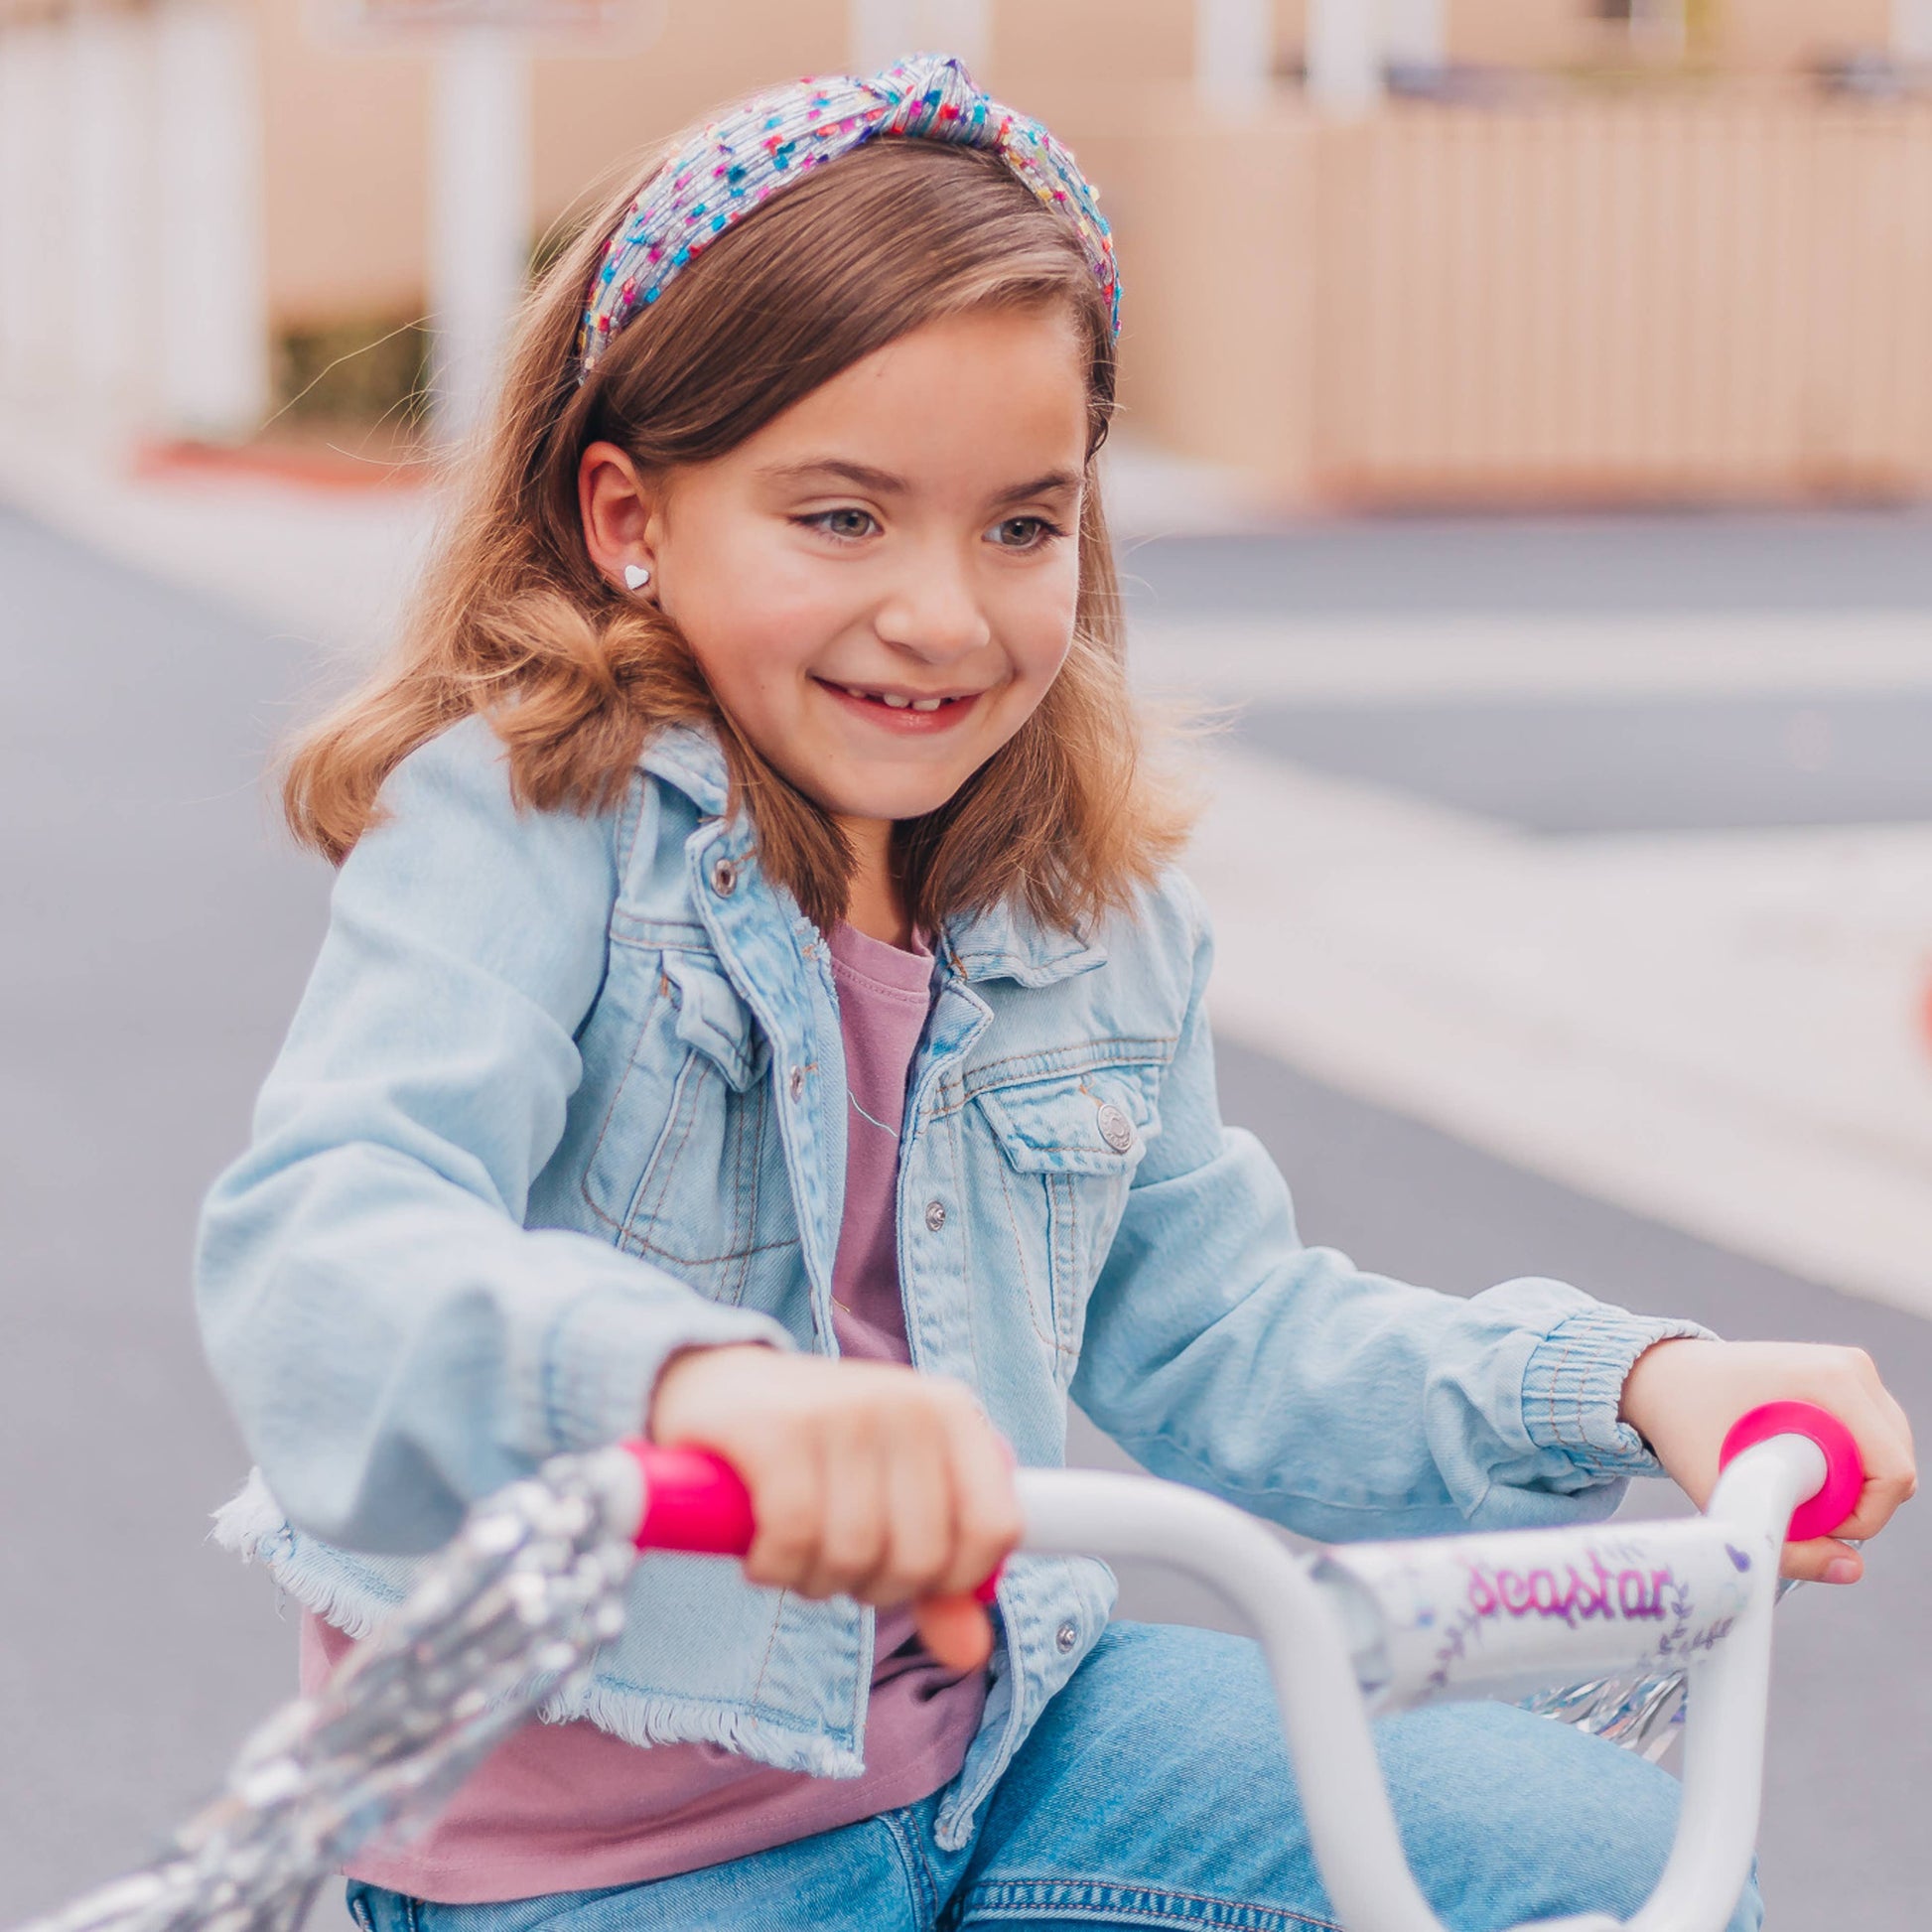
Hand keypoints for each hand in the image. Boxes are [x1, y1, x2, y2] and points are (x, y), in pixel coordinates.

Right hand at [648, 1345, 1018, 1669]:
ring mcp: (844, 1412)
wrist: (718, 1384)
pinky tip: (761, 1551)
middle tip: (838, 1560)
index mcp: (952, 1413)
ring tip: (796, 1550)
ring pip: (854, 1555)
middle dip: (873, 1586)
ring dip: (816, 1581)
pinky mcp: (778, 1431)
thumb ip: (939, 1576)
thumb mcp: (892, 1499)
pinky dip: (774, 1567)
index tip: (910, 1577)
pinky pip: (794, 1541)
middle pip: (920, 1557)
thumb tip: (970, 1652)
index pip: (993, 1528)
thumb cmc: (819, 1451)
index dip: (952, 1580)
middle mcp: (907, 1404)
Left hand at [1618, 1338, 1915, 1582]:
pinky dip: (1848, 1466)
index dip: (1860, 1518)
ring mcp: (1853, 1369)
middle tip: (1791, 1504)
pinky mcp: (1846, 1378)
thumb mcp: (1723, 1491)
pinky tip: (1799, 1465)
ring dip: (1850, 1487)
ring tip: (1788, 1482)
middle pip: (1895, 1467)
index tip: (1807, 1524)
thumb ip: (1786, 1544)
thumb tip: (1851, 1569)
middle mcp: (1852, 1368)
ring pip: (1888, 1457)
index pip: (1891, 1474)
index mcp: (1832, 1382)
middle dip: (1854, 1505)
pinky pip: (1873, 1441)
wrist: (1663, 1379)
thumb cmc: (1685, 1427)